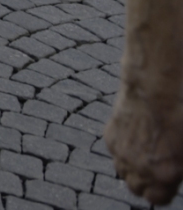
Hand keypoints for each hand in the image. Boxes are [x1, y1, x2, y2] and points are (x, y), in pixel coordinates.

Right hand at [108, 89, 182, 204]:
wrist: (156, 89)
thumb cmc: (179, 116)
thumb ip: (176, 168)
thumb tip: (170, 172)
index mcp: (165, 174)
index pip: (157, 199)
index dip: (163, 191)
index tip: (167, 182)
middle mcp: (141, 168)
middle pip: (136, 189)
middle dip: (146, 183)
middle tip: (155, 169)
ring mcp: (122, 154)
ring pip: (123, 173)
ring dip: (132, 168)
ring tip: (144, 153)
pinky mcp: (110, 138)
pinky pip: (115, 154)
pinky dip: (123, 150)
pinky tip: (134, 136)